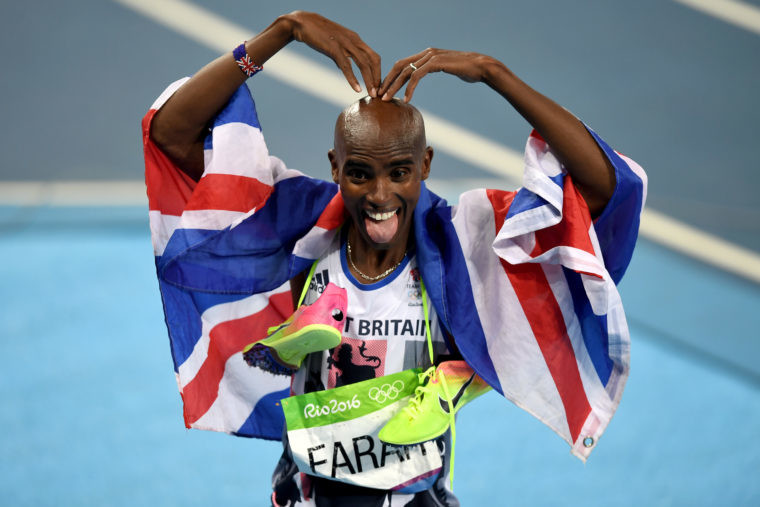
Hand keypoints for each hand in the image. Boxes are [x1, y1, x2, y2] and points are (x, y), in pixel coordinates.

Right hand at [285, 11, 380, 95]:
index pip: (373, 56)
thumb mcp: (335, 44)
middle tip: (378, 92)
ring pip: (363, 63)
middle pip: (373, 60)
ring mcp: (345, 44)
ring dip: (369, 80)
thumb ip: (342, 56)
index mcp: (355, 39)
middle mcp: (354, 40)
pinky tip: (357, 89)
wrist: (303, 23)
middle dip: (377, 77)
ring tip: (372, 93)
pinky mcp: (334, 49)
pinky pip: (347, 66)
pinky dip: (353, 78)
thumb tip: (345, 68)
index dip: (377, 71)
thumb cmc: (318, 34)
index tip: (377, 85)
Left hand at [378, 48, 493, 101]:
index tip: (384, 90)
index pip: (402, 64)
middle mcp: (426, 53)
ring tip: (387, 99)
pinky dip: (410, 88)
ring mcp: (431, 57)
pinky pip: (417, 76)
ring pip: (406, 71)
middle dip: (387, 81)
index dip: (391, 77)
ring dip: (394, 86)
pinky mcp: (436, 63)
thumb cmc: (468, 71)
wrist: (482, 67)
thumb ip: (436, 69)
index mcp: (426, 54)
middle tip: (379, 95)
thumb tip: (429, 76)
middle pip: (399, 66)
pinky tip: (406, 99)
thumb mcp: (447, 69)